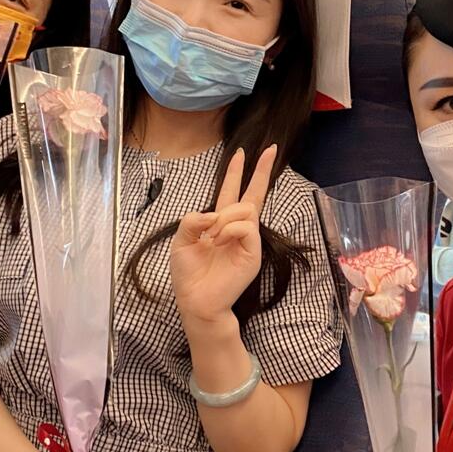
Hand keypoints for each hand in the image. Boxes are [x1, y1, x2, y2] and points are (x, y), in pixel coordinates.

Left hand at [170, 145, 276, 321]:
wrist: (195, 301)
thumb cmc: (189, 275)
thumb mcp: (181, 241)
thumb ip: (192, 221)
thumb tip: (211, 213)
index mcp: (219, 225)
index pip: (232, 193)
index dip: (237, 173)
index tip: (243, 153)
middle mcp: (237, 230)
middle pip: (253, 194)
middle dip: (261, 170)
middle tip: (271, 150)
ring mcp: (247, 241)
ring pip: (244, 209)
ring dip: (224, 217)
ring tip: (211, 237)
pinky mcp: (252, 252)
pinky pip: (245, 227)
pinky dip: (228, 230)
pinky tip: (218, 241)